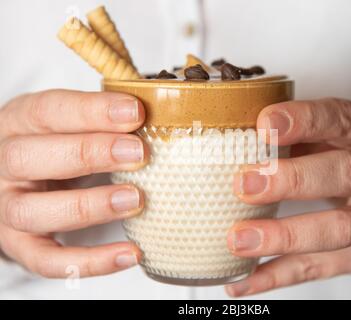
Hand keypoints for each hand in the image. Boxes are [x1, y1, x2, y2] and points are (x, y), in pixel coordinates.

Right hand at [0, 90, 149, 277]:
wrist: (21, 180)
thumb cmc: (57, 145)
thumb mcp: (70, 122)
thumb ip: (101, 120)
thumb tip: (159, 116)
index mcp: (18, 123)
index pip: (48, 111)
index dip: (92, 112)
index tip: (135, 113)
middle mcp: (5, 165)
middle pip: (29, 158)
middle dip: (89, 153)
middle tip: (139, 153)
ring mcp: (7, 208)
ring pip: (32, 211)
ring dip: (88, 206)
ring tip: (135, 200)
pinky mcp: (20, 245)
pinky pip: (48, 260)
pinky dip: (91, 261)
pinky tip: (131, 253)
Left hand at [226, 98, 350, 295]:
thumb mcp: (344, 137)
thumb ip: (305, 134)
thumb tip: (242, 139)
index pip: (344, 119)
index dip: (305, 120)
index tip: (264, 124)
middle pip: (347, 174)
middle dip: (292, 180)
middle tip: (244, 185)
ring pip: (338, 229)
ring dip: (284, 235)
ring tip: (238, 239)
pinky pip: (320, 268)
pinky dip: (277, 276)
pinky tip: (243, 279)